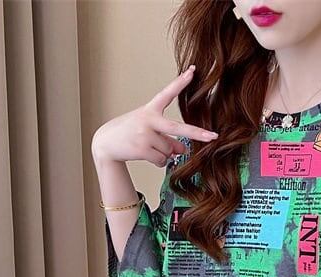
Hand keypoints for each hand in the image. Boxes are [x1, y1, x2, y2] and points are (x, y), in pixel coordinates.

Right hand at [91, 64, 217, 166]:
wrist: (106, 143)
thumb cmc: (130, 133)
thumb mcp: (149, 130)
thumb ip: (168, 137)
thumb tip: (184, 150)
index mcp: (150, 110)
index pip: (167, 93)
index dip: (181, 82)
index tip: (193, 71)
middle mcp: (149, 119)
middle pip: (178, 128)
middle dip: (197, 133)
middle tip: (213, 137)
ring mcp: (145, 134)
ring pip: (169, 150)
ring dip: (164, 154)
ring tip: (149, 148)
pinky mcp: (142, 148)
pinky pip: (162, 160)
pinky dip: (159, 162)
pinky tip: (147, 156)